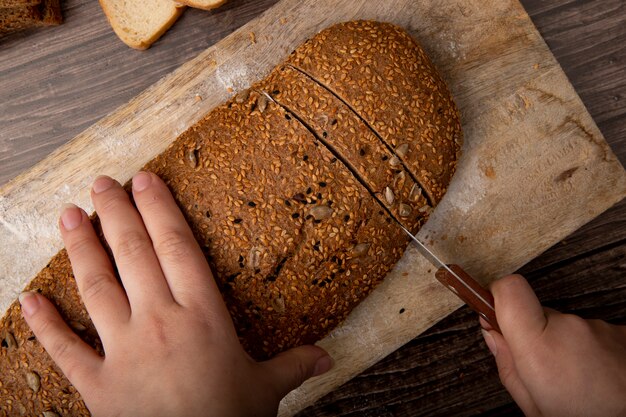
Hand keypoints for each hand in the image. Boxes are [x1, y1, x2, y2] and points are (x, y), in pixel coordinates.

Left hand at [19, 172, 331, 416]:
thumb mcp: (267, 390)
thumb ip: (294, 365)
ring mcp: (124, 351)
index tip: (145, 181)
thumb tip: (328, 356)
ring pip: (97, 287)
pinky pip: (64, 349)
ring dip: (81, 248)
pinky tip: (28, 299)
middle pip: (133, 255)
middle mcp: (160, 322)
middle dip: (116, 214)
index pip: (177, 248)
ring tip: (68, 215)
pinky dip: (44, 324)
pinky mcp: (97, 384)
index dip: (160, 210)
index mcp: (203, 316)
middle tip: (102, 182)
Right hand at [481, 275, 625, 416]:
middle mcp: (571, 329)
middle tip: (546, 372)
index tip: (495, 311)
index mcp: (540, 349)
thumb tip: (493, 334)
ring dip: (567, 347)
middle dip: (536, 335)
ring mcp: (601, 329)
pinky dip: (592, 353)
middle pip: (538, 313)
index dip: (497, 296)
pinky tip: (599, 378)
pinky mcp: (623, 332)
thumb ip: (507, 365)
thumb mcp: (533, 407)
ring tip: (579, 381)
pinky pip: (594, 335)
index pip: (509, 289)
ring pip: (567, 327)